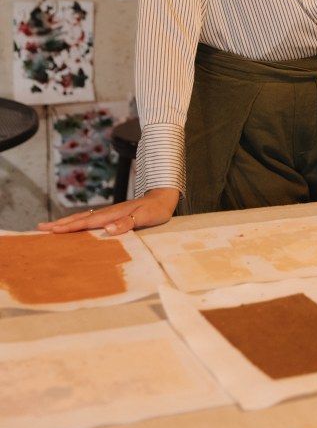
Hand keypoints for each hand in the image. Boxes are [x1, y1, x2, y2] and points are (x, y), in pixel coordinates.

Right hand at [36, 187, 178, 234]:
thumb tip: (107, 230)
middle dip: (60, 224)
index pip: (86, 222)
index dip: (69, 227)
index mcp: (112, 215)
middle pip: (79, 219)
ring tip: (51, 227)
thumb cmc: (156, 209)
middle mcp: (107, 213)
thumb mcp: (145, 217)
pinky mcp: (113, 216)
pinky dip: (79, 224)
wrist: (164, 198)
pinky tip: (75, 228)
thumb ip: (127, 223)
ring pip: (83, 218)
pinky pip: (91, 221)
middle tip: (40, 228)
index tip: (51, 230)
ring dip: (67, 223)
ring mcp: (109, 214)